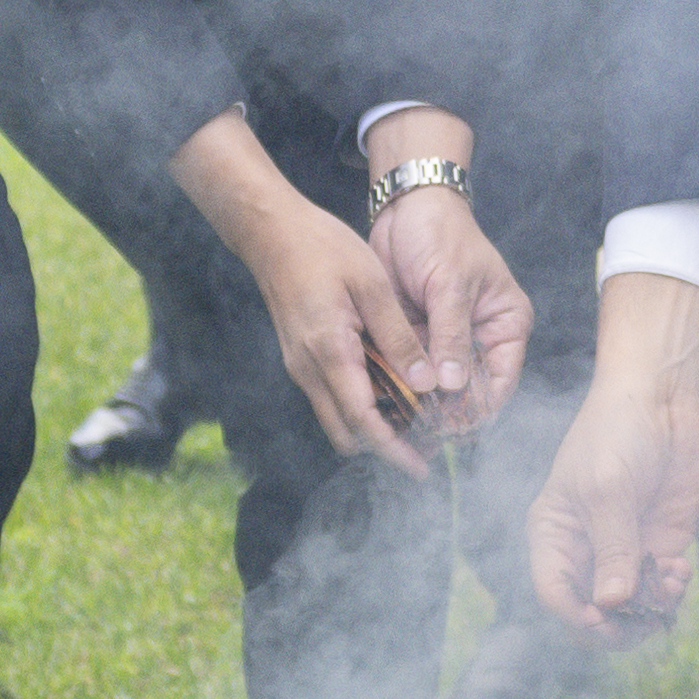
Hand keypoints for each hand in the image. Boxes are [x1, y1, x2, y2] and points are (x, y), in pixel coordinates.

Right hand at [171, 110, 439, 476]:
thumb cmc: (322, 248)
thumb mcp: (372, 284)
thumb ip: (399, 336)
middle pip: (346, 432)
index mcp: (329, 351)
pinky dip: (359, 404)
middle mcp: (309, 369)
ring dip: (371, 427)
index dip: (393, 448)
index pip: (362, 420)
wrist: (271, 232)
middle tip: (423, 447)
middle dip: (383, 446)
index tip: (421, 466)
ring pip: (337, 417)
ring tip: (413, 420)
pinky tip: (388, 389)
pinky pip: (330, 396)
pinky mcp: (300, 357)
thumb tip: (426, 382)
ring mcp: (300, 365)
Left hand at [362, 109, 531, 433]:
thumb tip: (454, 385)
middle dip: (447, 412)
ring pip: (438, 386)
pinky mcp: (417, 336)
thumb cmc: (441, 234)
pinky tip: (386, 403)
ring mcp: (447, 340)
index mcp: (506, 325)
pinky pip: (412, 370)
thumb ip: (452, 335)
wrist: (406, 206)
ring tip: (400, 426)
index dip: (477, 409)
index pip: (500, 382)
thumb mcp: (450, 284)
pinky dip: (401, 386)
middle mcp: (480, 338)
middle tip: (421, 433)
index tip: (451, 427)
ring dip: (421, 404)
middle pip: (469, 391)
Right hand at [528, 271, 698, 646]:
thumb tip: (612, 604)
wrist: (663, 397)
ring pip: (630, 608)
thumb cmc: (617, 431)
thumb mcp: (608, 488)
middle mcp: (585, 548)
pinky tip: (680, 569)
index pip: (554, 593)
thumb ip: (612, 548)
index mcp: (553, 533)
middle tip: (643, 619)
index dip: (576, 614)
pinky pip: (660, 588)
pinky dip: (670, 591)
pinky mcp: (658, 544)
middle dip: (617, 625)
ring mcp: (624, 549)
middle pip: (591, 612)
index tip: (605, 615)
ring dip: (650, 609)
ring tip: (669, 582)